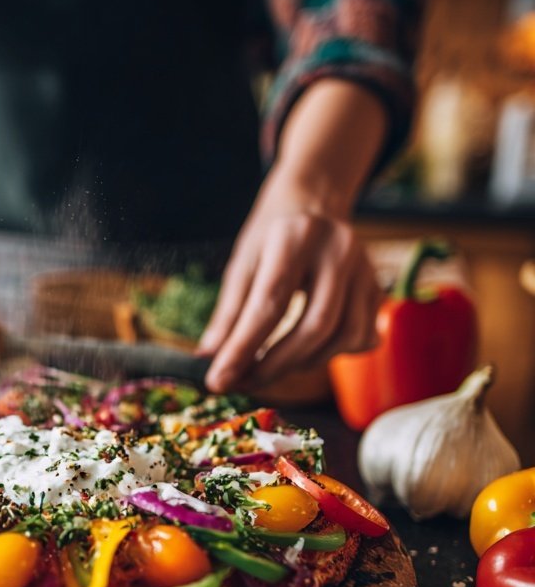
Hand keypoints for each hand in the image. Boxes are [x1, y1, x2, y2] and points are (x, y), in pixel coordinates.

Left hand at [198, 173, 380, 392]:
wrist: (315, 203)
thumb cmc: (271, 236)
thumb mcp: (242, 263)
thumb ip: (228, 313)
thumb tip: (208, 359)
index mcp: (295, 238)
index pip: (270, 303)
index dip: (244, 347)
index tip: (219, 379)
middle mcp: (338, 251)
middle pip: (314, 326)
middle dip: (275, 365)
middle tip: (244, 383)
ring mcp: (365, 270)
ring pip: (342, 337)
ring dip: (302, 364)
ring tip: (269, 368)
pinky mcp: (378, 288)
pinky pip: (360, 337)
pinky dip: (330, 355)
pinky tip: (304, 353)